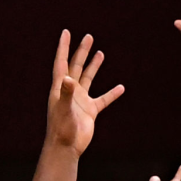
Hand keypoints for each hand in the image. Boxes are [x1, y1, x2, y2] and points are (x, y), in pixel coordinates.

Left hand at [47, 30, 125, 155]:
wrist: (66, 147)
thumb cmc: (61, 128)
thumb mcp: (63, 109)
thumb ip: (66, 92)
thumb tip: (68, 77)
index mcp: (60, 87)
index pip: (62, 62)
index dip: (63, 47)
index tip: (66, 32)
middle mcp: (70, 91)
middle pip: (76, 66)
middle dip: (81, 51)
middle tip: (88, 37)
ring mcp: (80, 100)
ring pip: (88, 79)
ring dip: (93, 66)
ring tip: (100, 53)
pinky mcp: (90, 111)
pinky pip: (103, 99)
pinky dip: (111, 94)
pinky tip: (120, 88)